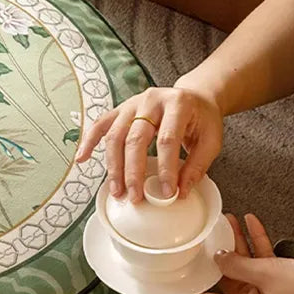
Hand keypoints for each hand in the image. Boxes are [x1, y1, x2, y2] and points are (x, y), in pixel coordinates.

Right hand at [75, 86, 222, 201]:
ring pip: (115, 136)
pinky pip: (100, 125)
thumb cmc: (201, 119)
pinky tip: (82, 159)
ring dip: (113, 166)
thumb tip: (181, 191)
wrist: (193, 96)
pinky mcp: (120, 109)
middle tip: (135, 197)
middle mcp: (151, 100)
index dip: (165, 168)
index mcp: (177, 104)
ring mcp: (132, 103)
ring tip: (117, 191)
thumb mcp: (211, 140)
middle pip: (136, 139)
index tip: (167, 192)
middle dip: (133, 172)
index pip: (167, 140)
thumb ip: (197, 165)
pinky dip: (89, 141)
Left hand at [159, 214, 293, 293]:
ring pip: (241, 266)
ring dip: (235, 243)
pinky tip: (250, 221)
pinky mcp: (276, 283)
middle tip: (195, 240)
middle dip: (212, 257)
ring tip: (225, 219)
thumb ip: (236, 264)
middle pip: (222, 280)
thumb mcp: (264, 274)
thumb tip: (218, 257)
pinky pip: (260, 262)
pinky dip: (255, 243)